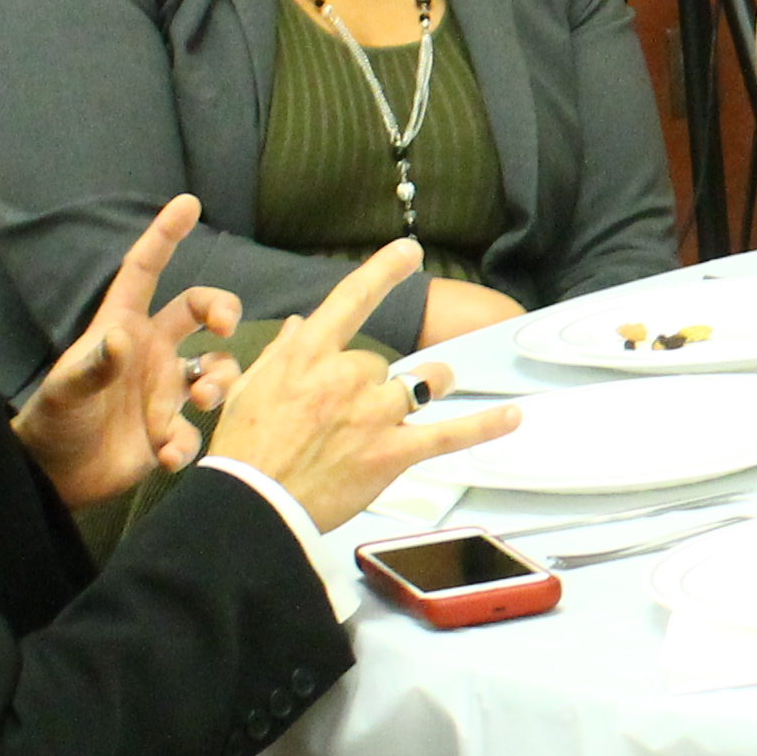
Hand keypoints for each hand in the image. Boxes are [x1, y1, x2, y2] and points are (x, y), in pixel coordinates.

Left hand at [15, 197, 244, 511]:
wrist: (54, 476)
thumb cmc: (52, 421)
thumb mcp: (64, 390)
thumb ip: (94, 365)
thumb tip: (123, 338)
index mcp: (123, 328)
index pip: (146, 272)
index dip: (166, 236)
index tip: (189, 203)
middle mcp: (152, 352)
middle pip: (201, 312)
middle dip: (223, 310)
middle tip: (225, 329)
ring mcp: (165, 390)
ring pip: (216, 368)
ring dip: (219, 383)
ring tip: (201, 403)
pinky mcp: (172, 428)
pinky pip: (198, 427)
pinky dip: (189, 441)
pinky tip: (169, 455)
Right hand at [209, 240, 523, 530]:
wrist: (253, 503)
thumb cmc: (245, 452)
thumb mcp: (248, 390)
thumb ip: (280, 353)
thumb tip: (298, 324)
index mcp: (307, 356)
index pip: (353, 299)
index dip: (384, 271)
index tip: (408, 251)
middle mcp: (345, 377)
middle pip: (381, 361)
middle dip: (371, 384)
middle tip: (343, 416)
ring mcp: (373, 414)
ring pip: (421, 383)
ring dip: (426, 386)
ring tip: (424, 393)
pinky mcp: (392, 452)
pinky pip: (448, 434)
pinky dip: (483, 426)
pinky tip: (511, 417)